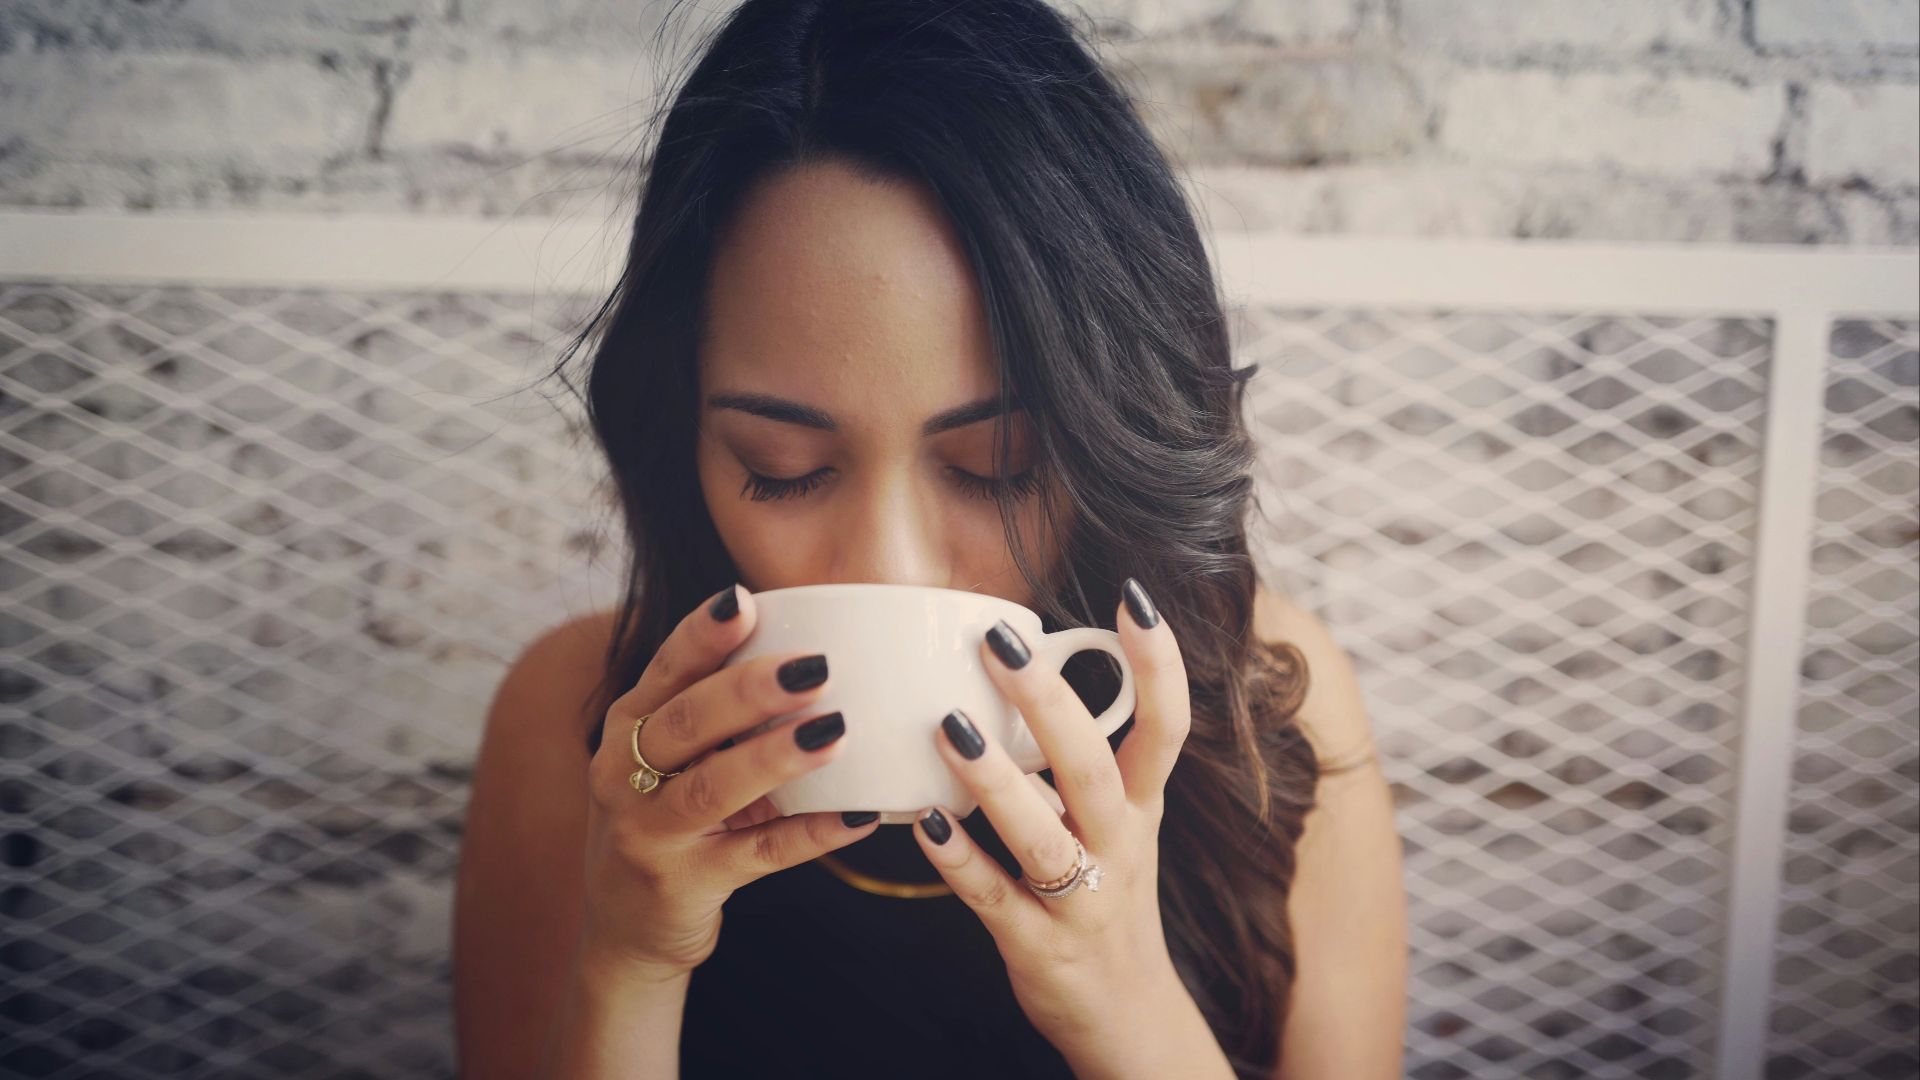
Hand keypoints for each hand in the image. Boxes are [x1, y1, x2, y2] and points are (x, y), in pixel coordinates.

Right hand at [578, 584, 881, 977]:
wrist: (626, 929)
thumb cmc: (667, 820)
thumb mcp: (669, 761)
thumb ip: (717, 714)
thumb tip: (814, 653)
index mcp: (628, 728)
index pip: (665, 670)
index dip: (702, 635)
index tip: (743, 600)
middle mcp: (625, 775)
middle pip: (687, 721)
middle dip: (750, 690)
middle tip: (816, 666)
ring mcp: (650, 834)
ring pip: (714, 787)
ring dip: (777, 756)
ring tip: (835, 731)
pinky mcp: (685, 885)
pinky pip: (758, 855)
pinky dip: (811, 835)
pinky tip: (858, 814)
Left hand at [909, 577, 1191, 1047]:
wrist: (1128, 1016)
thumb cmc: (1108, 895)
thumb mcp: (1118, 824)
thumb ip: (1080, 759)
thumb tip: (1028, 671)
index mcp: (1142, 807)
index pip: (1168, 727)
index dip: (1158, 665)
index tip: (1133, 598)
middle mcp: (1121, 848)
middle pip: (1096, 769)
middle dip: (1051, 704)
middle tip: (1000, 643)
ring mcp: (1083, 902)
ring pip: (1044, 836)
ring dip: (996, 781)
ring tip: (950, 728)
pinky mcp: (1038, 947)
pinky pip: (994, 899)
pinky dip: (958, 861)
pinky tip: (921, 823)